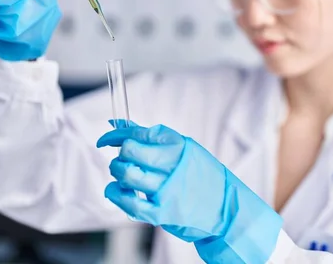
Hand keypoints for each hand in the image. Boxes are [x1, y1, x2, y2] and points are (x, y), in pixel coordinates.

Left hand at [97, 120, 282, 263]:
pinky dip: (116, 194)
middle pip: (130, 151)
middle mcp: (173, 164)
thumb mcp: (184, 150)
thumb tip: (116, 122)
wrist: (226, 209)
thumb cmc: (202, 176)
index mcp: (178, 145)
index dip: (115, 135)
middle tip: (122, 159)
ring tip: (122, 174)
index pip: (138, 133)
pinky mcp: (162, 212)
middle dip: (119, 154)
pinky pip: (129, 202)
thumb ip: (151, 137)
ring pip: (127, 174)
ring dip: (117, 172)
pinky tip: (116, 190)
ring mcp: (167, 189)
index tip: (106, 139)